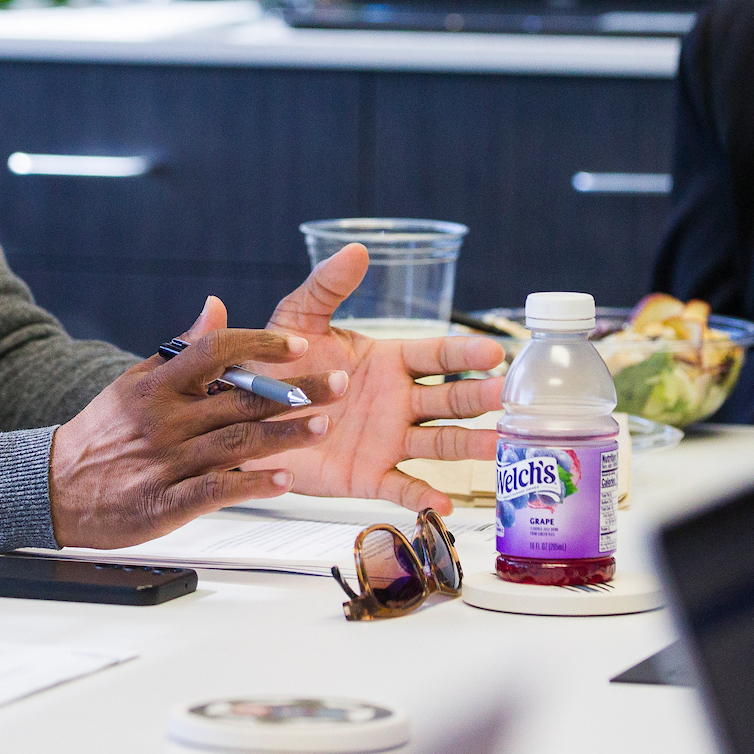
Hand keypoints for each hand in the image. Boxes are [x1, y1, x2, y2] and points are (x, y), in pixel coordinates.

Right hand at [49, 300, 345, 547]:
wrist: (52, 488)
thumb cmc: (103, 432)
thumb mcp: (134, 382)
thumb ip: (180, 348)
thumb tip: (216, 305)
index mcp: (157, 386)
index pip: (215, 351)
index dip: (261, 344)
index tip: (299, 344)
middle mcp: (164, 420)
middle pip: (239, 400)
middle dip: (294, 392)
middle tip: (338, 384)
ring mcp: (165, 463)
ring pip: (235, 445)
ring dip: (284, 435)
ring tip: (324, 425)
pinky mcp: (164, 504)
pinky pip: (214, 492)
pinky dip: (251, 485)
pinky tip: (284, 480)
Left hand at [225, 243, 506, 514]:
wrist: (244, 416)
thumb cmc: (276, 364)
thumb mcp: (298, 318)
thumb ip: (327, 286)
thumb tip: (356, 248)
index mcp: (388, 361)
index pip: (438, 355)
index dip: (466, 353)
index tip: (494, 351)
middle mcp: (397, 401)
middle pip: (450, 400)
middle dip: (480, 397)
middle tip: (509, 396)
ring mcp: (387, 439)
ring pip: (439, 442)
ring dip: (471, 445)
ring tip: (500, 448)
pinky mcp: (367, 475)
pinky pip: (400, 486)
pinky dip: (421, 497)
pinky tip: (444, 504)